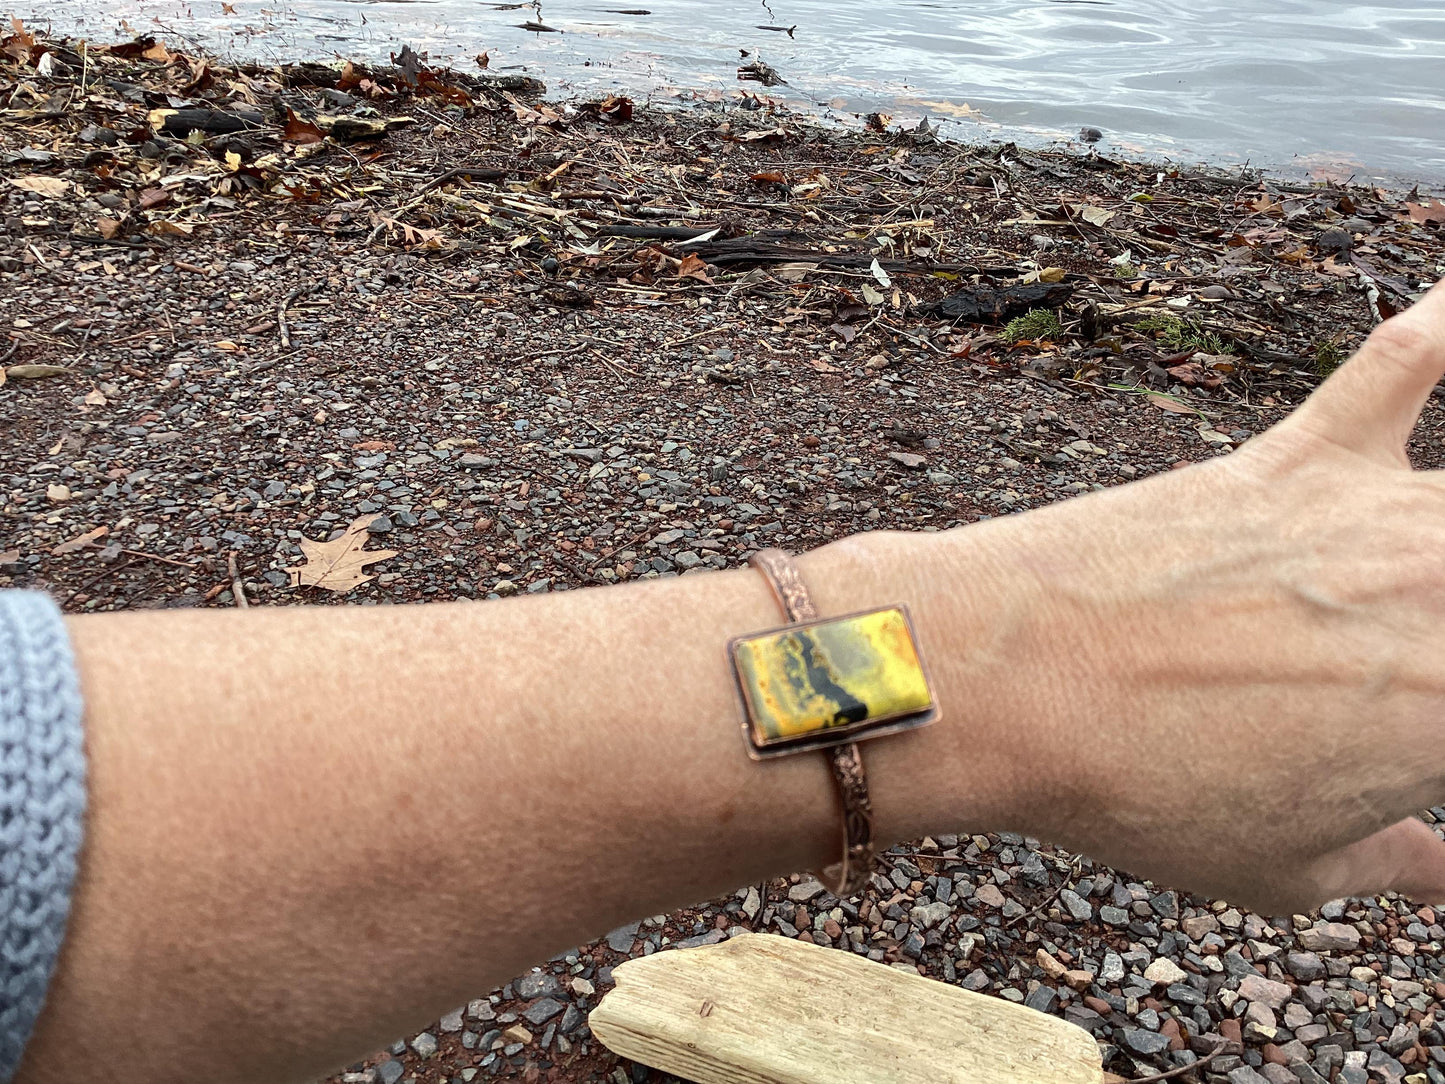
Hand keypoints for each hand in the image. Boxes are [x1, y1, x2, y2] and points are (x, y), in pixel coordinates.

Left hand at [906, 280, 1444, 912]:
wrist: (1017, 686)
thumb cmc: (1140, 792)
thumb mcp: (1283, 873)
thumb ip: (1391, 868)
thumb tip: (1440, 875)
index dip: (1439, 722)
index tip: (1422, 729)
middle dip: (1443, 617)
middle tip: (1413, 637)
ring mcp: (1380, 516)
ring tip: (1433, 535)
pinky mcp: (1299, 458)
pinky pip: (1399, 365)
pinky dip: (1444, 323)